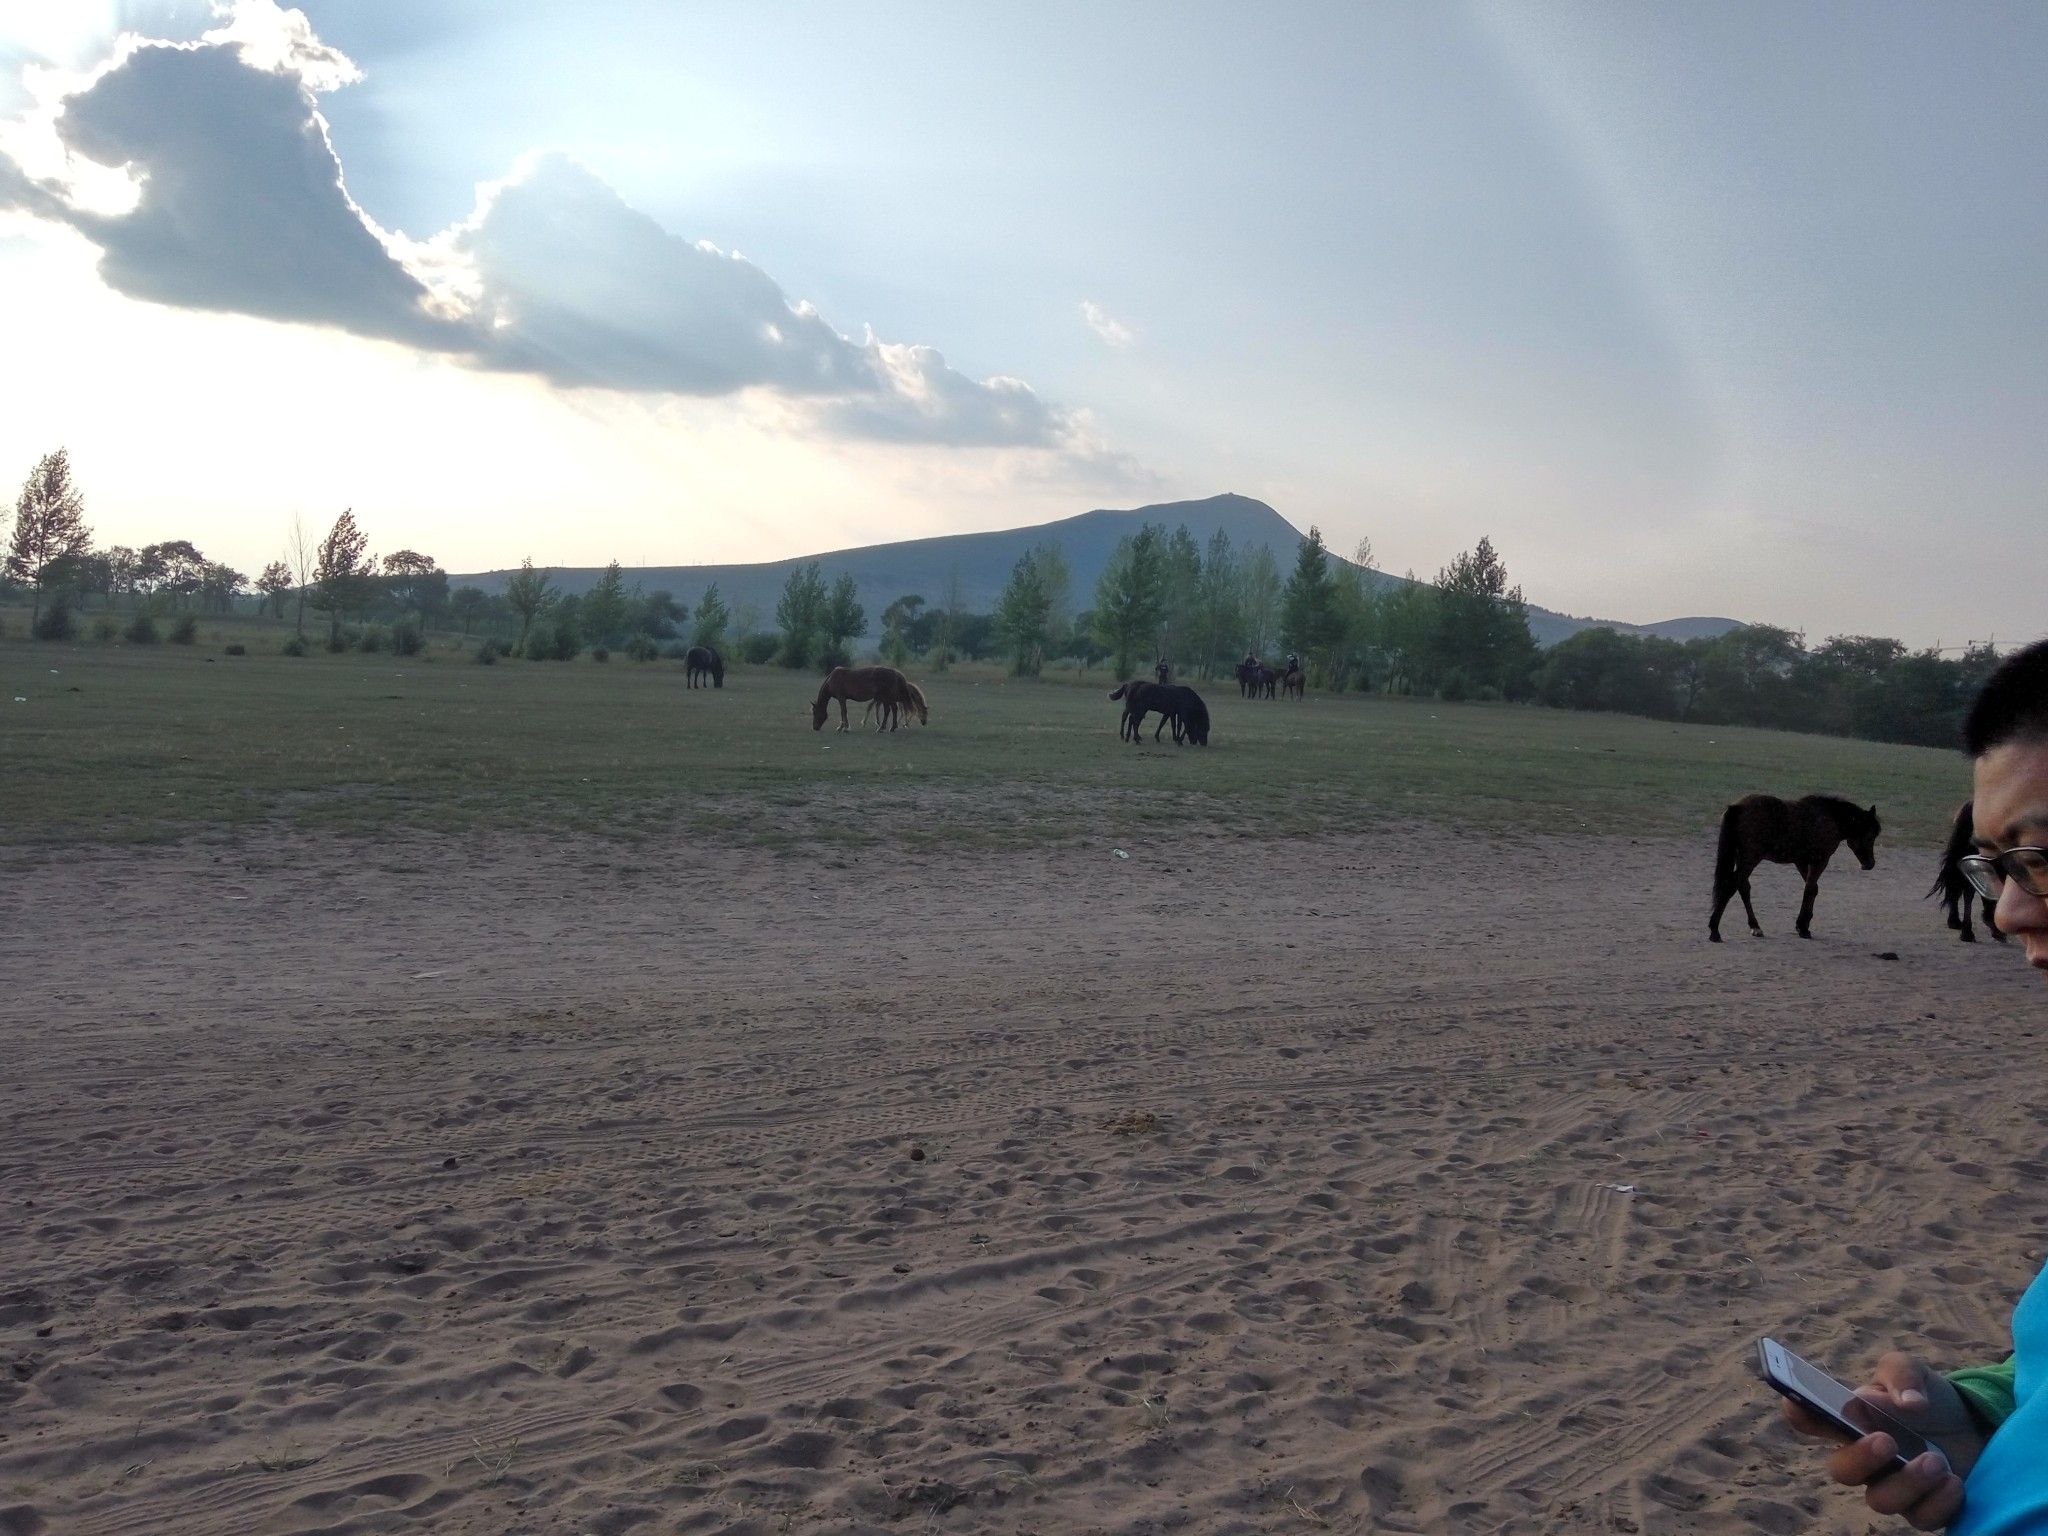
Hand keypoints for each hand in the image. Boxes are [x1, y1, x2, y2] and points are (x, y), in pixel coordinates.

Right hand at [1782, 1353, 1987, 1530]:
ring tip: (1937, 1461)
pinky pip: (1920, 1518)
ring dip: (1909, 1482)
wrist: (1972, 1427)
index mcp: (1849, 1419)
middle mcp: (1862, 1457)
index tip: (1800, 1404)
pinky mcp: (1922, 1509)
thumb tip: (1908, 1404)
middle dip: (1860, 1458)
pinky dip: (1939, 1502)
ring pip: (1880, 1501)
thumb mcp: (1913, 1370)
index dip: (1796, 1411)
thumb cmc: (1928, 1398)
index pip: (1807, 1417)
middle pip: (1840, 1471)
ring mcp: (1890, 1486)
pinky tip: (1954, 1482)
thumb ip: (1902, 1374)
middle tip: (1887, 1441)